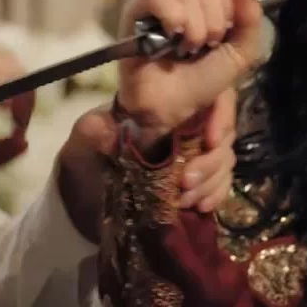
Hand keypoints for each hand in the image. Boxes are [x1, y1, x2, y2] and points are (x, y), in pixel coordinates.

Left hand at [57, 90, 239, 242]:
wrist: (82, 193)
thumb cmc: (86, 156)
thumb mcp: (85, 139)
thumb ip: (95, 130)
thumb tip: (103, 125)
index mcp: (169, 105)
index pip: (213, 100)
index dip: (221, 117)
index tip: (209, 141)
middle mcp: (190, 125)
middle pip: (223, 135)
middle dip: (211, 161)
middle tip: (186, 182)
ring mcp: (197, 154)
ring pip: (225, 161)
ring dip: (212, 182)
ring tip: (187, 200)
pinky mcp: (198, 180)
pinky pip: (221, 183)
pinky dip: (217, 194)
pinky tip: (202, 207)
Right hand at [116, 0, 262, 150]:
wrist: (175, 107)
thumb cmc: (205, 78)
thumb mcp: (241, 52)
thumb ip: (251, 19)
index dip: (230, 3)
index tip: (225, 31)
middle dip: (214, 21)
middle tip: (205, 46)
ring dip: (195, 28)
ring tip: (187, 49)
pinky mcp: (137, 9)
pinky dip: (174, 18)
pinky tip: (173, 37)